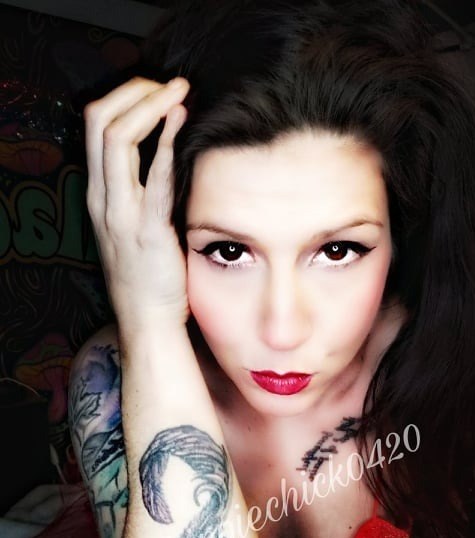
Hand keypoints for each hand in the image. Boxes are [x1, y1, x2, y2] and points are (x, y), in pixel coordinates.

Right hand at [84, 76, 189, 329]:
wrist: (147, 319)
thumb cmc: (148, 274)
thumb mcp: (133, 226)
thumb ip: (142, 191)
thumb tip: (167, 156)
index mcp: (100, 194)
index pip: (96, 126)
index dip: (124, 97)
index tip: (156, 90)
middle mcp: (103, 198)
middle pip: (100, 121)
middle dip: (134, 91)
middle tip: (170, 84)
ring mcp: (119, 213)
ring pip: (117, 138)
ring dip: (150, 105)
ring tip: (180, 91)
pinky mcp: (145, 229)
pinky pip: (150, 176)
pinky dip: (165, 141)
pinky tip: (182, 120)